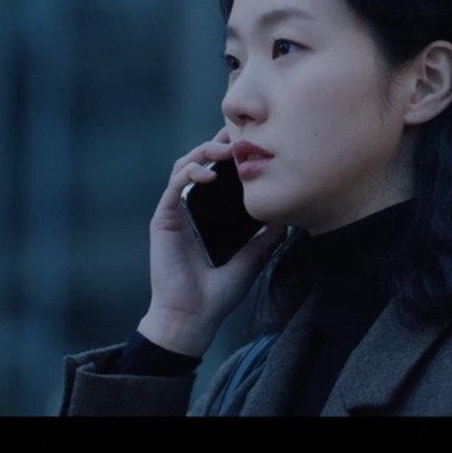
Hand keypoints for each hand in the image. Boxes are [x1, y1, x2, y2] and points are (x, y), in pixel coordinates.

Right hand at [139, 127, 284, 357]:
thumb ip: (267, 236)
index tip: (254, 140)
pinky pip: (174, 187)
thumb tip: (288, 216)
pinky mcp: (163, 219)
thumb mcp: (254, 257)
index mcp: (212, 213)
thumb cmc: (220, 292)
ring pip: (185, 166)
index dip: (233, 153)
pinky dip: (189, 174)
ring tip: (225, 149)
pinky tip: (209, 173)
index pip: (221, 172)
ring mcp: (176, 211)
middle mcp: (193, 207)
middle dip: (219, 143)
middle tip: (241, 135)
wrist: (194, 317)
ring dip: (204, 152)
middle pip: (202, 161)